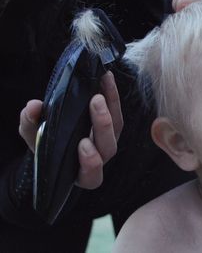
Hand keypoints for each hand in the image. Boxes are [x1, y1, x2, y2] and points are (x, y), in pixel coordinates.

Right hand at [18, 71, 122, 188]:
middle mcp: (99, 157)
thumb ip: (31, 125)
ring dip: (110, 108)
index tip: (83, 144)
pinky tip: (106, 78)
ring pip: (116, 128)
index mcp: (80, 172)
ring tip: (99, 91)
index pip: (91, 176)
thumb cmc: (45, 143)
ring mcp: (107, 140)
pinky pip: (117, 110)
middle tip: (95, 103)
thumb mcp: (34, 136)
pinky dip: (112, 95)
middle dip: (103, 126)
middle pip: (108, 148)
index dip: (90, 164)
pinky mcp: (112, 123)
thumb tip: (33, 107)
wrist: (56, 135)